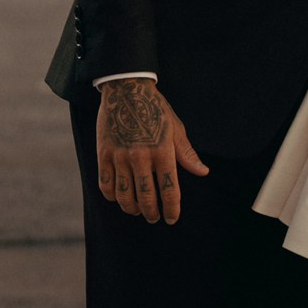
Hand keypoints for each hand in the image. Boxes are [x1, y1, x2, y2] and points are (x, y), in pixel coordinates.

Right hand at [96, 81, 208, 222]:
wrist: (126, 88)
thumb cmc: (155, 109)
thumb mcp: (175, 128)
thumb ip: (186, 153)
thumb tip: (203, 172)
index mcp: (162, 151)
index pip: (169, 190)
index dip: (171, 209)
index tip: (172, 219)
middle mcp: (141, 157)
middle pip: (146, 198)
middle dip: (152, 213)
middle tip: (154, 218)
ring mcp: (120, 156)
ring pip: (124, 196)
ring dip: (132, 208)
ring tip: (137, 211)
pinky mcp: (104, 154)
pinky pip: (106, 185)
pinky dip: (112, 196)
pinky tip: (119, 197)